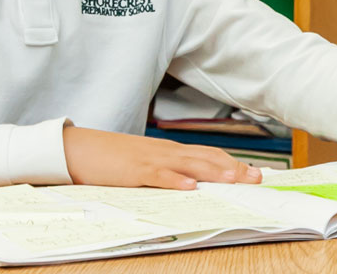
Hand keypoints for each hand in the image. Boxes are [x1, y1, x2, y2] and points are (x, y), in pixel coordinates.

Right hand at [62, 126, 261, 189]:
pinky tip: (189, 187)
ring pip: (189, 165)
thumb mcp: (145, 163)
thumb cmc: (112, 159)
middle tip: (257, 177)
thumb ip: (168, 170)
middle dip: (234, 168)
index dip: (233, 163)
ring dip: (214, 172)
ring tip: (235, 179)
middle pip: (207, 158)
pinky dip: (175, 181)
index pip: (209, 155)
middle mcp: (166, 152)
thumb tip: (191, 184)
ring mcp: (151, 160)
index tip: (254, 172)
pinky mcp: (134, 170)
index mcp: (170, 151)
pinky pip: (158, 175)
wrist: (79, 148)